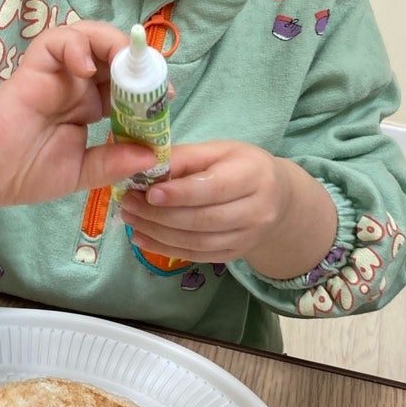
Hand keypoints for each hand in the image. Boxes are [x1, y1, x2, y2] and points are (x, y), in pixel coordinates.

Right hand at [0, 21, 153, 207]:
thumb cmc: (21, 173)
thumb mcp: (77, 174)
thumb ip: (111, 163)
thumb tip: (152, 155)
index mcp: (89, 108)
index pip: (127, 86)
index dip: (148, 88)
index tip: (164, 101)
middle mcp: (76, 86)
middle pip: (114, 56)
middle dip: (138, 62)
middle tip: (154, 80)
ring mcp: (56, 75)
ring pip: (89, 37)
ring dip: (113, 44)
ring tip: (127, 65)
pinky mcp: (33, 69)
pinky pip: (56, 41)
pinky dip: (76, 44)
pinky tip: (87, 66)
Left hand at [119, 140, 337, 276]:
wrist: (277, 198)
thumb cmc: (240, 167)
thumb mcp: (218, 151)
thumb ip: (184, 157)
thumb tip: (145, 165)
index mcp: (254, 175)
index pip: (215, 188)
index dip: (181, 194)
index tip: (149, 192)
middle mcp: (257, 210)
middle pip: (203, 219)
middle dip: (160, 214)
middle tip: (128, 203)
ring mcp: (247, 237)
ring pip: (197, 242)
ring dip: (157, 233)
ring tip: (130, 219)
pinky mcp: (235, 254)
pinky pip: (196, 256)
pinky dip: (164, 249)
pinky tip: (141, 238)